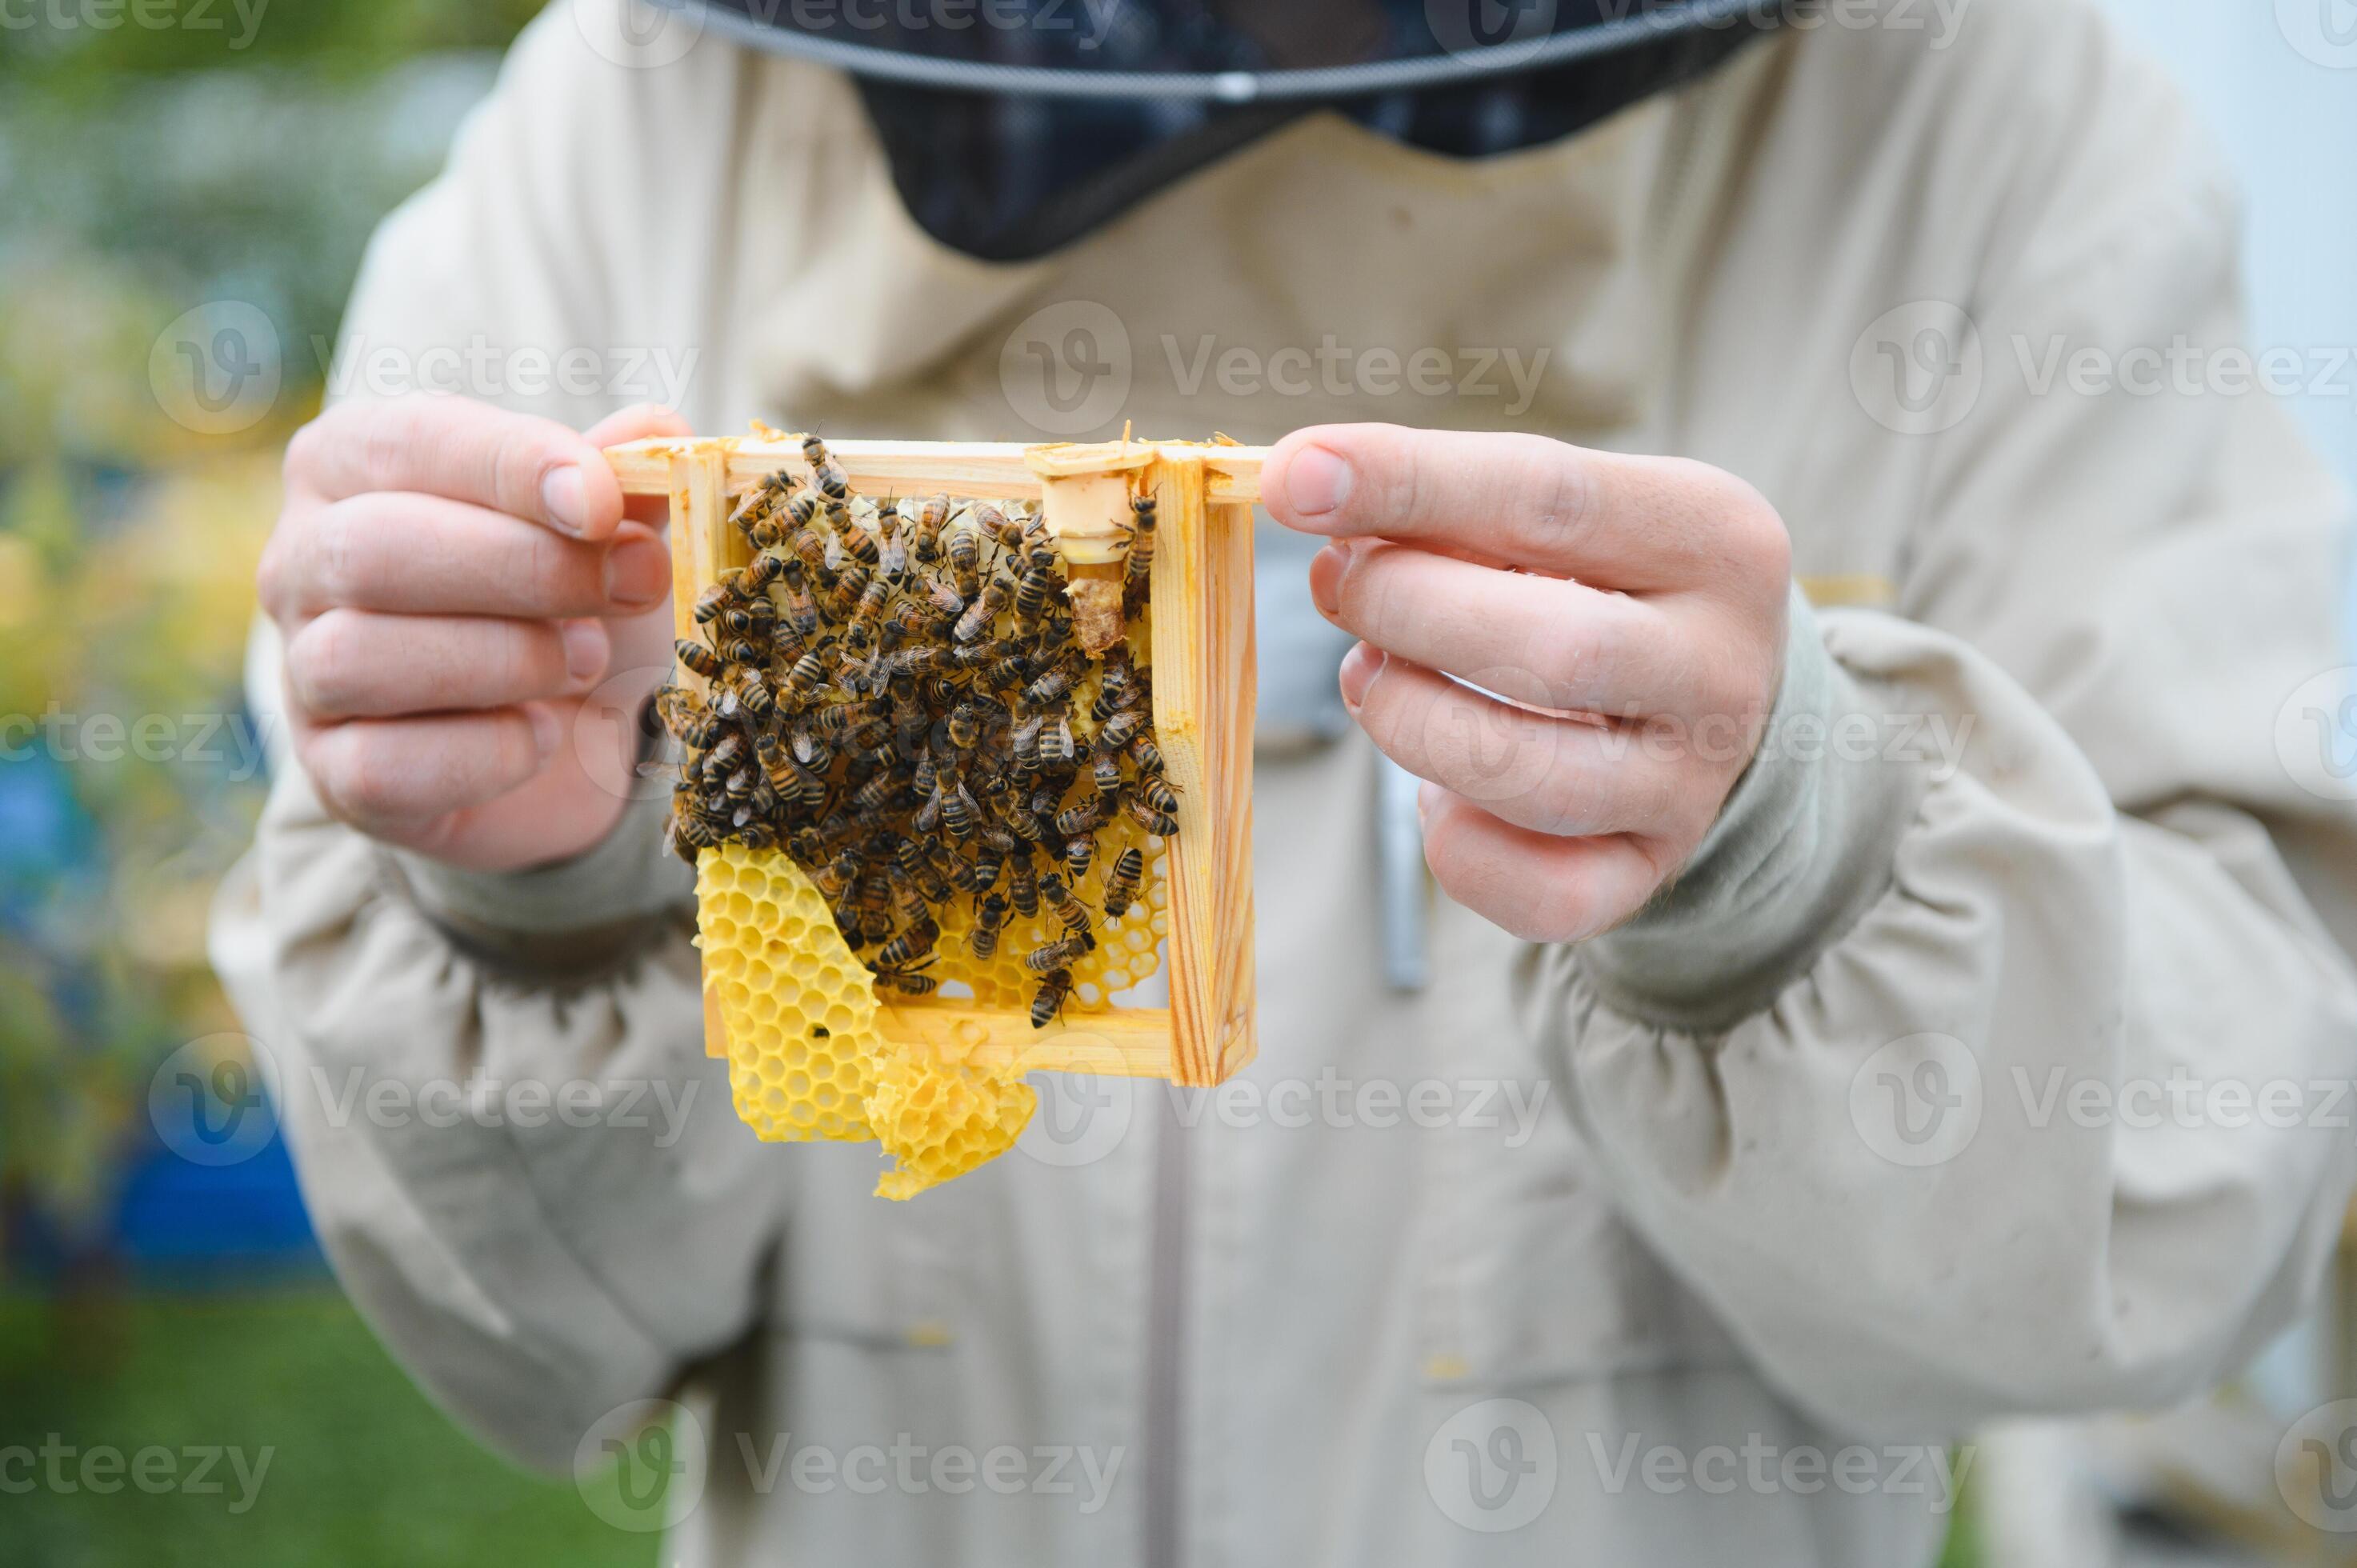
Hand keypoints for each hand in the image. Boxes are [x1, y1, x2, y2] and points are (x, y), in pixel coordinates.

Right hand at [259, 396, 688, 870]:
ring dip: (505, 659)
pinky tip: (544, 733)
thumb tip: (659, 433)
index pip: (410, 441)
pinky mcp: (336, 774)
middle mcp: (302, 559)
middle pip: (373, 550)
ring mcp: (305, 673)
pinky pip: (384, 766)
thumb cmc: (568, 601)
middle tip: (633, 585)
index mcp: (351, 463)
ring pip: (360, 659)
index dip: (512, 467)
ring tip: (587, 659)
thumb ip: (622, 478)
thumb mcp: (602, 530)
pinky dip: (487, 751)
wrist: (564, 739)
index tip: (603, 504)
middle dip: (524, 569)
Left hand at [1262, 424, 1791, 942]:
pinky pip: (1540, 896)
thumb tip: (1311, 492)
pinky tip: (1437, 791)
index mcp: (1715, 536)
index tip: (1294, 479)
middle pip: (1551, 649)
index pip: (1548, 497)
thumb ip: (1442, 503)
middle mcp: (1725, 667)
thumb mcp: (1550, 515)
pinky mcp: (1648, 872)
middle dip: (1405, 612)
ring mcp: (1694, 785)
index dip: (1406, 485)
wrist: (1700, 697)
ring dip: (1412, 723)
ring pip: (1533, 778)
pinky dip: (1458, 848)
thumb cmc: (1594, 580)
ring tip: (1371, 678)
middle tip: (1341, 588)